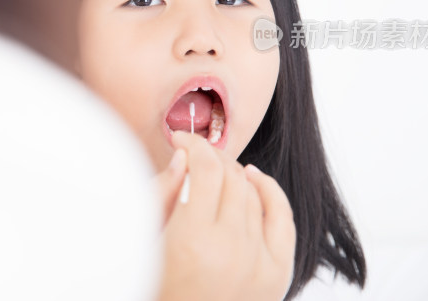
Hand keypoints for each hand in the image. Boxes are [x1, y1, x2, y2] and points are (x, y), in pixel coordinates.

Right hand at [157, 131, 295, 300]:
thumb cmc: (154, 286)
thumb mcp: (146, 240)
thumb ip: (163, 193)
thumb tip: (184, 155)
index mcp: (193, 240)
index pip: (205, 168)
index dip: (193, 145)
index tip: (181, 141)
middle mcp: (232, 249)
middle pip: (231, 176)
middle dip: (210, 155)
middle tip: (193, 154)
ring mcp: (260, 263)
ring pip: (254, 192)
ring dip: (233, 172)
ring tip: (214, 168)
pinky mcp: (277, 274)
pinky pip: (282, 218)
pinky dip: (270, 192)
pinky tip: (253, 178)